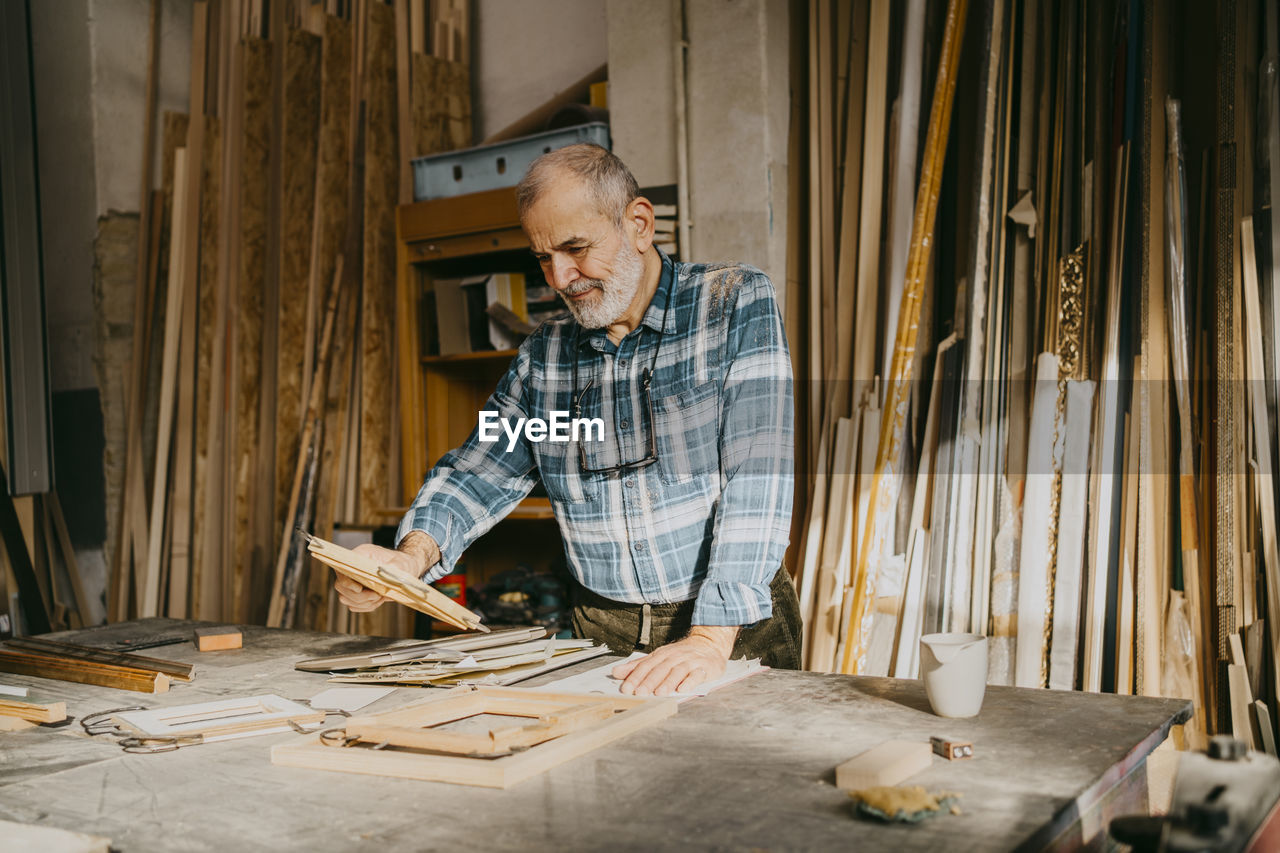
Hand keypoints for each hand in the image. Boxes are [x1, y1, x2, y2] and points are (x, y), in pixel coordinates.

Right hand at [333, 532, 439, 612]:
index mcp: (360, 556)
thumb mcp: (402, 564)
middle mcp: (352, 568)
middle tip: (377, 595)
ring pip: (346, 598)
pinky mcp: (356, 593)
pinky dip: (366, 606)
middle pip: (341, 587)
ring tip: (380, 597)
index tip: (360, 589)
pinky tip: (378, 600)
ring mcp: (352, 581)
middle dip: (360, 596)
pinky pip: (354, 605)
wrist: (405, 570)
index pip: (342, 569)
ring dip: (364, 603)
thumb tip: (386, 576)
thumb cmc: (402, 563)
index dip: (347, 582)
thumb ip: (394, 568)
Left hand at [611, 626, 738, 696]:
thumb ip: (638, 667)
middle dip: (649, 681)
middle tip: (639, 693)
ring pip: (677, 671)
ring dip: (668, 682)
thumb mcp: (658, 658)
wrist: (709, 645)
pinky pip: (697, 675)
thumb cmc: (681, 655)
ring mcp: (690, 661)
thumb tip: (616, 672)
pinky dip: (689, 682)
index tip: (626, 688)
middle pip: (660, 668)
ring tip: (659, 693)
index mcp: (662, 654)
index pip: (646, 665)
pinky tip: (683, 689)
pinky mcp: (705, 668)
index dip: (636, 677)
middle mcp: (675, 656)